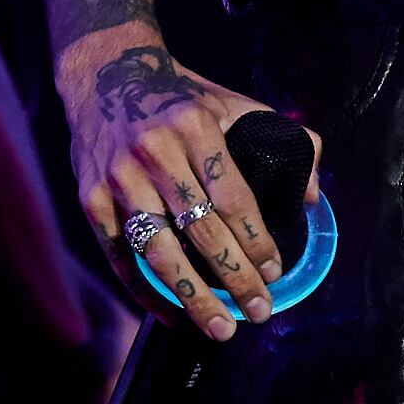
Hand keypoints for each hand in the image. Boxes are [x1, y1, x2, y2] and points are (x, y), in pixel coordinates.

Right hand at [57, 27, 315, 341]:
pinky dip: (147, 293)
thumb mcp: (231, 103)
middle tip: (260, 311)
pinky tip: (173, 316)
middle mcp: (155, 152)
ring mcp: (119, 178)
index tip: (275, 271)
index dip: (256, 241)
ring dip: (192, 297)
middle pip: (202, 230)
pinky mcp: (91, 200)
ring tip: (221, 328)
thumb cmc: (179, 99)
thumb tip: (311, 197)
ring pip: (160, 251)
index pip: (233, 196)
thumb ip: (280, 138)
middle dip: (235, 278)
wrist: (105, 75)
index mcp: (194, 126)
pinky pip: (121, 258)